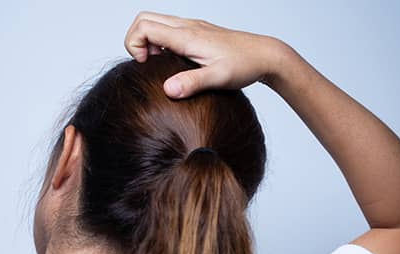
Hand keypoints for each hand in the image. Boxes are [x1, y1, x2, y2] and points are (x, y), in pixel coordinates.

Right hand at [124, 11, 283, 98]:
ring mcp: (191, 27)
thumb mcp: (218, 78)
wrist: (265, 55)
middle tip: (147, 65)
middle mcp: (186, 27)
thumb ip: (192, 83)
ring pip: (156, 23)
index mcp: (187, 36)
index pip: (144, 27)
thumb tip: (168, 90)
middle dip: (136, 40)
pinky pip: (168, 29)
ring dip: (148, 42)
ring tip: (160, 66)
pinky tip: (175, 64)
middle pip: (144, 19)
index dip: (135, 46)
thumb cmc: (244, 66)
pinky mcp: (197, 32)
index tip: (146, 66)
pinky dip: (161, 43)